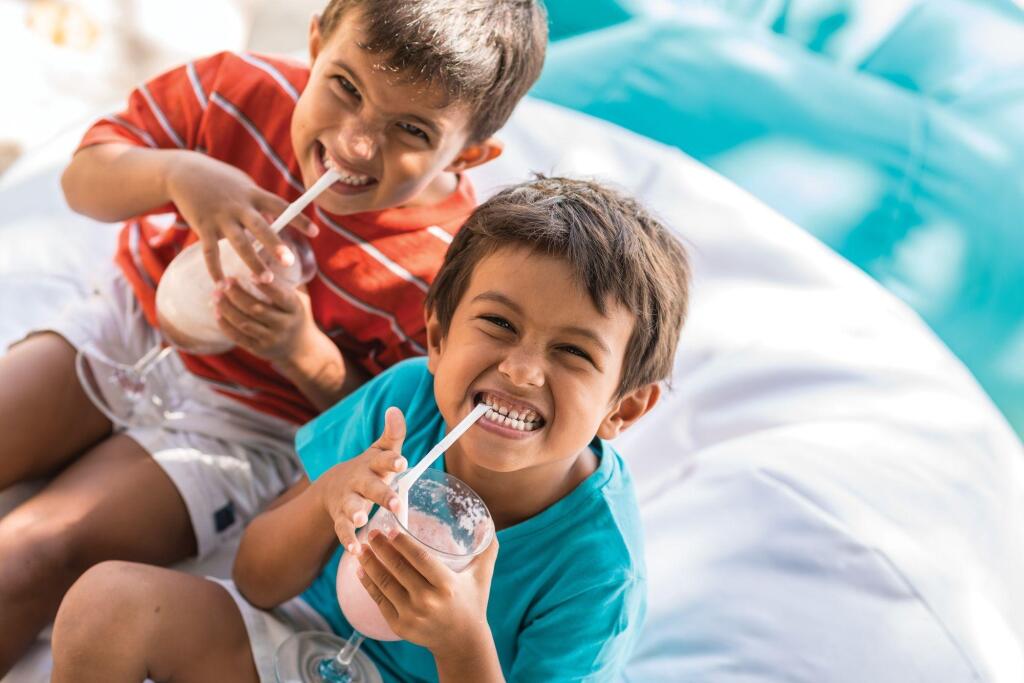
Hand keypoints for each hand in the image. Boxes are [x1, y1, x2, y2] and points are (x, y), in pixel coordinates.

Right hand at [165, 152, 316, 282]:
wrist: (183, 172)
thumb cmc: (221, 180)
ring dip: (253, 262)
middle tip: (289, 262)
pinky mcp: (202, 226)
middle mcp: (238, 206)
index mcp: (253, 194)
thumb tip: (278, 224)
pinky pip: (210, 252)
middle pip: (261, 227)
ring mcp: (220, 217)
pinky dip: (215, 269)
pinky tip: (222, 285)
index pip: (281, 206)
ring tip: (266, 279)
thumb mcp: (244, 186)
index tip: (316, 233)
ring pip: (239, 243)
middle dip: (275, 245)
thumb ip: (260, 205)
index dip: (298, 219)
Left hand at [214, 278, 315, 363]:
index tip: (250, 274)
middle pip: (257, 309)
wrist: (300, 348)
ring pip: (244, 323)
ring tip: (216, 294)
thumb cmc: (294, 314)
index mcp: (295, 309)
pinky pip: (238, 337)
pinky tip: (217, 312)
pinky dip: (225, 325)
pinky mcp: (259, 349)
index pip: (280, 296)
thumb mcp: (298, 299)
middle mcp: (284, 325)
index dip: (266, 286)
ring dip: (227, 308)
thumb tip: (265, 257)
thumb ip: (283, 285)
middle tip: (224, 281)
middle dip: (238, 294)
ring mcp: (271, 339)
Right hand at [312, 407, 407, 552]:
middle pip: (370, 487)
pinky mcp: (340, 518)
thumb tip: (395, 409)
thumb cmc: (369, 468)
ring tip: (361, 520)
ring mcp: (347, 500)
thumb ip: (392, 434)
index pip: (382, 459)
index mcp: (372, 464)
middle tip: (395, 502)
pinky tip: (355, 550)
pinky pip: (342, 530)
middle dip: (381, 494)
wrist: (334, 485)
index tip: (401, 461)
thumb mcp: (380, 450)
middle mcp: (358, 481)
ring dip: (356, 514)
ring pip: (351, 507)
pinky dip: (348, 540)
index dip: (391, 460)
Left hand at [356, 527, 499, 654]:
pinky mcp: (400, 625)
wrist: (461, 641)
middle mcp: (428, 601)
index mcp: (447, 585)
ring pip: (384, 583)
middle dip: (381, 548)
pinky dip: (368, 583)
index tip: (391, 528)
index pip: (420, 558)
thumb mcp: (483, 576)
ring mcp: (411, 615)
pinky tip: (361, 569)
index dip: (403, 543)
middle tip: (371, 532)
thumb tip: (488, 520)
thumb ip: (487, 549)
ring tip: (361, 548)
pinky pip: (379, 600)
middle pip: (398, 568)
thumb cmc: (472, 602)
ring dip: (369, 563)